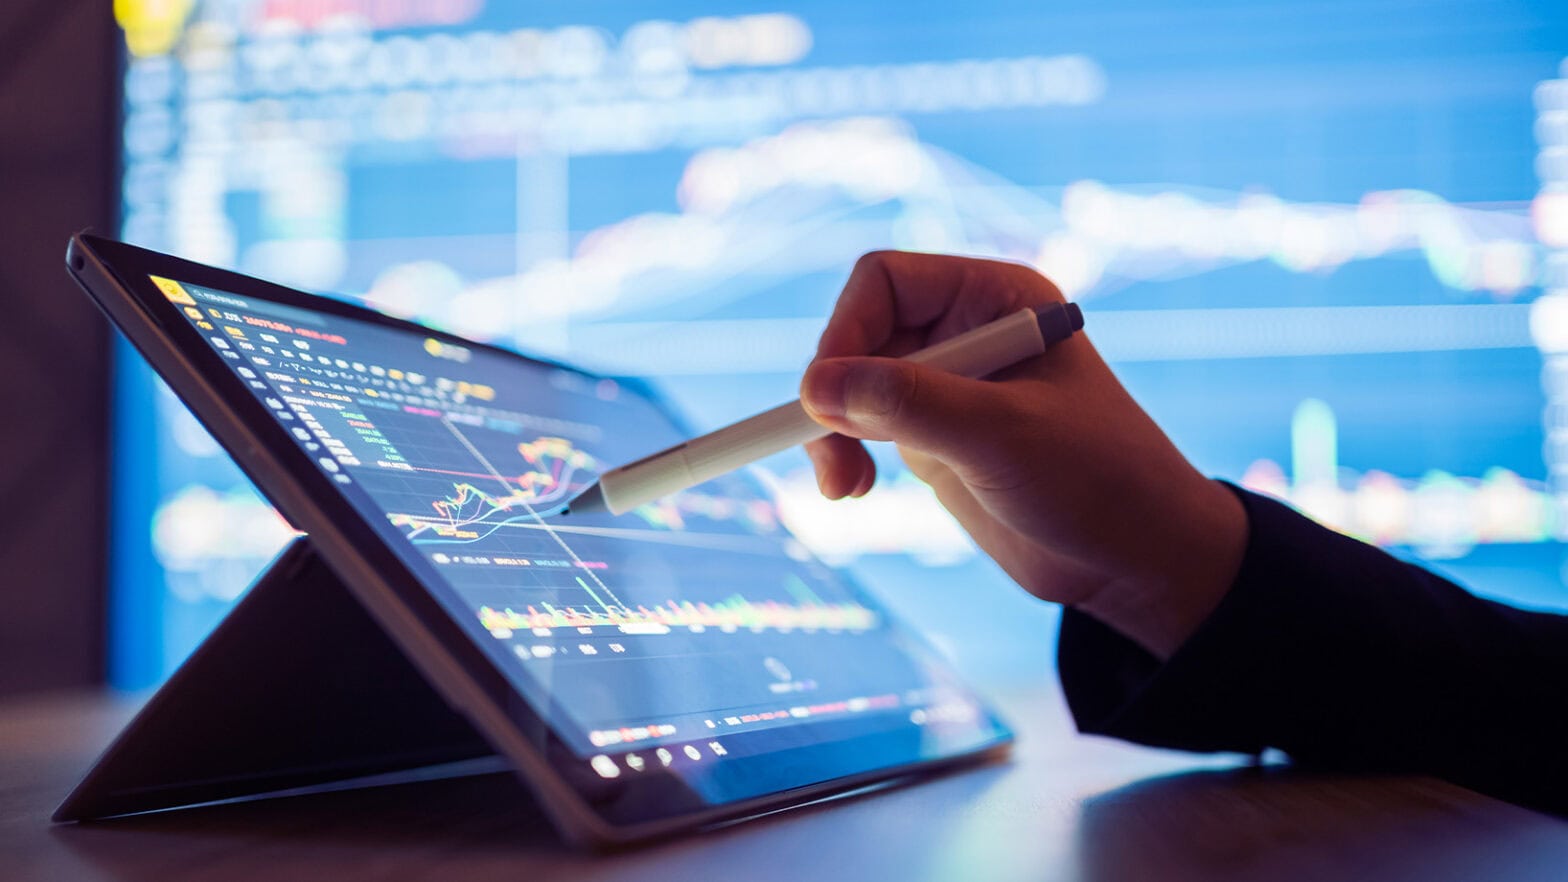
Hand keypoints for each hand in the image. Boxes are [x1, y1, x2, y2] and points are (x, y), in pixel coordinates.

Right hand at [800, 251, 1247, 658]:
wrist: (1134, 560)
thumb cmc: (1097, 481)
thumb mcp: (1001, 437)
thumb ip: (910, 404)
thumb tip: (815, 385)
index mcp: (996, 298)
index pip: (886, 281)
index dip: (846, 330)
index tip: (826, 396)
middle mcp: (967, 330)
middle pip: (858, 331)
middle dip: (834, 391)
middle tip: (830, 452)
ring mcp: (948, 384)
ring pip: (850, 382)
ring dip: (831, 430)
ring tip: (843, 485)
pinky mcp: (934, 436)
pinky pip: (861, 425)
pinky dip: (844, 452)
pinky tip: (852, 489)